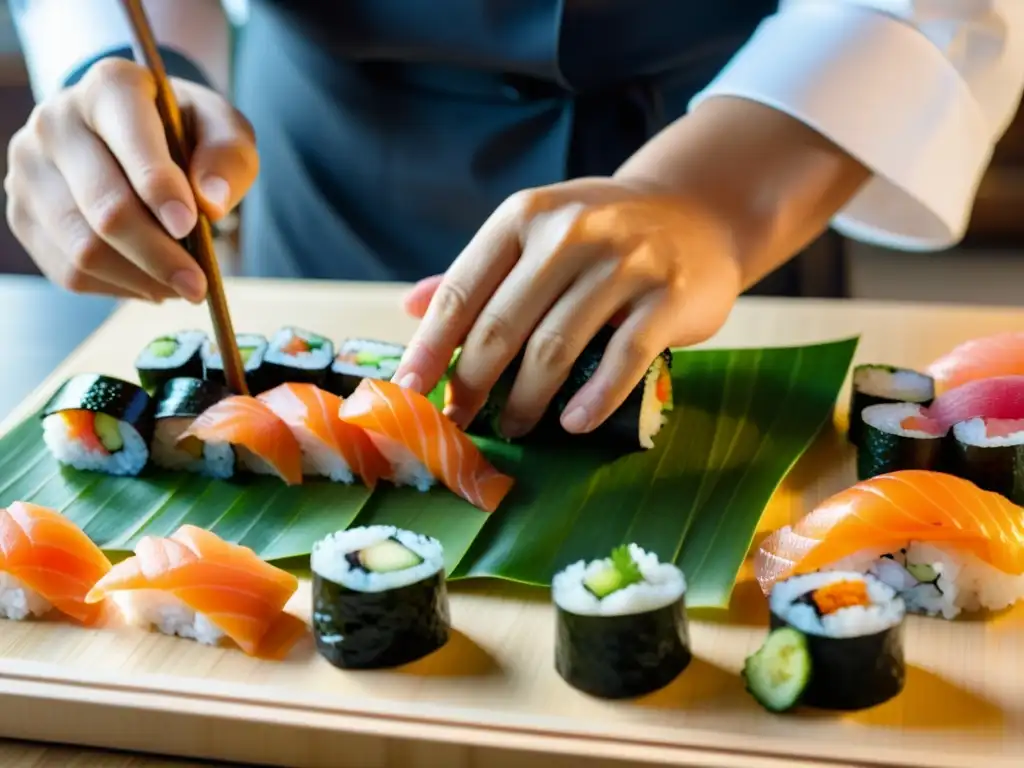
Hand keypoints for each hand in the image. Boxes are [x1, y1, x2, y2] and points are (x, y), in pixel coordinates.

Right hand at [4, 58, 258, 301]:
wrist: (134, 136)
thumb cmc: (185, 132)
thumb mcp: (223, 130)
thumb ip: (228, 158)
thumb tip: (212, 204)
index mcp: (110, 87)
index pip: (130, 140)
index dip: (159, 187)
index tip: (190, 226)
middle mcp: (56, 122)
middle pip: (105, 208)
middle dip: (159, 255)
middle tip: (199, 286)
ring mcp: (30, 170)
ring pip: (83, 248)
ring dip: (142, 279)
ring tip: (182, 287)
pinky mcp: (23, 214)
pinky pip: (68, 271)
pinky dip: (119, 287)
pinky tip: (152, 283)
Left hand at [393, 177, 742, 437]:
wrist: (699, 212)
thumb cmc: (602, 233)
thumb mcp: (537, 232)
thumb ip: (479, 272)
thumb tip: (409, 308)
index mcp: (524, 217)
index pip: (462, 291)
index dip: (430, 348)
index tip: (408, 392)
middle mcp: (569, 232)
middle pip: (501, 326)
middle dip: (472, 384)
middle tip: (460, 422)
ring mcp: (623, 262)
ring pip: (555, 347)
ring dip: (527, 400)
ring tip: (515, 427)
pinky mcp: (667, 296)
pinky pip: (622, 358)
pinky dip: (594, 399)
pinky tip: (573, 423)